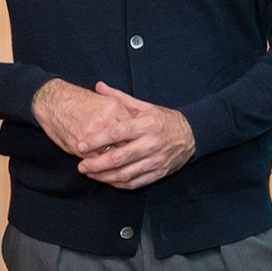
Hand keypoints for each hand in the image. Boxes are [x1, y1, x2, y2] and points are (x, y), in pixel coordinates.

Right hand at [31, 78, 132, 158]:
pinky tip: (103, 166)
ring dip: (114, 161)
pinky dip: (100, 164)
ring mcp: (91, 135)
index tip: (138, 145)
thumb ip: (121, 112)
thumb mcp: (104, 100)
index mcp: (113, 107)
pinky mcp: (79, 147)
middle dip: (128, 152)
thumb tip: (135, 127)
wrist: (53, 103)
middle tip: (132, 158)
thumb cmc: (79, 100)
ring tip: (119, 165)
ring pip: (111, 155)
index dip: (136, 139)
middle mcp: (104, 121)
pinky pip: (95, 160)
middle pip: (124, 143)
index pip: (132, 129)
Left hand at [74, 82, 196, 189]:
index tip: (80, 145)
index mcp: (147, 125)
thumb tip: (99, 86)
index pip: (117, 133)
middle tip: (81, 165)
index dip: (97, 140)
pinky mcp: (158, 173)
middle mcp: (152, 143)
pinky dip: (118, 184)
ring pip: (125, 174)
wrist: (191, 135)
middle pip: (120, 158)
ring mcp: (156, 160)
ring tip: (90, 173)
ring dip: (104, 177)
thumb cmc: (163, 119)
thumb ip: (119, 98)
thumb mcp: (144, 106)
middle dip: (97, 164)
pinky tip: (107, 180)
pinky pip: (135, 183)